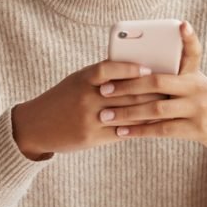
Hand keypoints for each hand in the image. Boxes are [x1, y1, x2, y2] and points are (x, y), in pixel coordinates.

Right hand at [11, 61, 158, 159]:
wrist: (35, 126)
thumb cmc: (63, 98)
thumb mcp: (77, 81)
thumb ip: (102, 76)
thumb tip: (137, 69)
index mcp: (82, 79)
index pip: (107, 69)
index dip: (128, 68)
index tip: (148, 68)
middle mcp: (85, 98)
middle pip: (123, 93)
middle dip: (149, 91)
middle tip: (170, 88)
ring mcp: (89, 119)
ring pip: (126, 114)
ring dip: (150, 111)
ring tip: (168, 106)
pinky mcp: (91, 137)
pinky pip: (121, 132)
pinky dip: (139, 128)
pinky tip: (153, 125)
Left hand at [96, 22, 206, 155]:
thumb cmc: (204, 102)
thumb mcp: (195, 84)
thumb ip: (172, 77)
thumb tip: (135, 70)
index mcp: (195, 74)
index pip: (193, 51)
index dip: (189, 38)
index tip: (182, 24)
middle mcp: (197, 88)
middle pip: (159, 82)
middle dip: (128, 86)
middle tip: (104, 89)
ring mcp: (197, 109)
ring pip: (156, 109)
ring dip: (127, 113)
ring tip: (105, 115)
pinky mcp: (196, 129)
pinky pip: (162, 129)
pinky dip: (139, 131)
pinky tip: (122, 132)